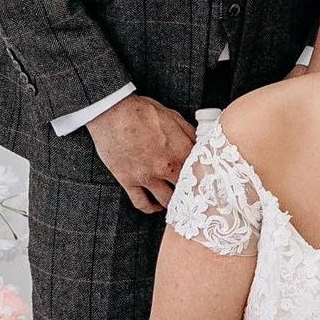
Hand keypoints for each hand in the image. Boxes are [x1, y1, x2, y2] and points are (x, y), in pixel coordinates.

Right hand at [86, 94, 195, 212]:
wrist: (113, 112)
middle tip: (193, 196)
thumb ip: (189, 133)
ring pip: (167, 201)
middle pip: (186, 190)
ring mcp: (147, 176)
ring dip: (173, 202)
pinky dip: (150, 208)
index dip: (205, 178)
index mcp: (181, 150)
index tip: (206, 182)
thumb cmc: (142, 111)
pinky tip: (155, 207)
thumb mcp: (174, 116)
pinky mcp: (129, 181)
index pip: (202, 172)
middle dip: (191, 193)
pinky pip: (141, 203)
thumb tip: (200, 143)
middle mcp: (167, 167)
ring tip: (176, 202)